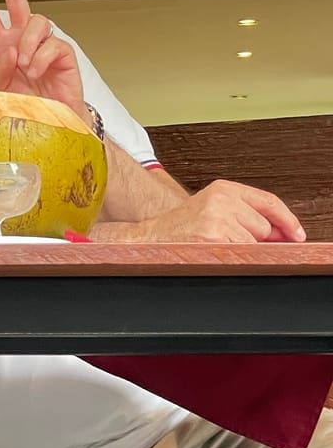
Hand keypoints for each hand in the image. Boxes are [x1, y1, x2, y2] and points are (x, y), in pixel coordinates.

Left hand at [0, 0, 86, 117]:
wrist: (48, 128)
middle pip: (18, 3)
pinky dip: (41, 57)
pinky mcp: (63, 56)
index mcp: (3, 49)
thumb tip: (9, 52)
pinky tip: (37, 70)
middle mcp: (23, 43)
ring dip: (27, 41)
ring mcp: (43, 47)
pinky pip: (53, 44)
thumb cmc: (23, 110)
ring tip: (24, 64)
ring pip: (37, 22)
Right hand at [112, 180, 304, 242]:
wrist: (150, 239)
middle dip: (254, 238)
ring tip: (215, 245)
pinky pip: (241, 254)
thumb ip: (247, 215)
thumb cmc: (182, 228)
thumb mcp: (214, 210)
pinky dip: (232, 258)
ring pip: (254, 242)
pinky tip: (212, 252)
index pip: (268, 201)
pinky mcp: (213, 236)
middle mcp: (220, 199)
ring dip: (240, 249)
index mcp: (223, 189)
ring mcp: (216, 217)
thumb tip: (283, 233)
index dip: (287, 220)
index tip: (296, 234)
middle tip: (228, 239)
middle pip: (264, 226)